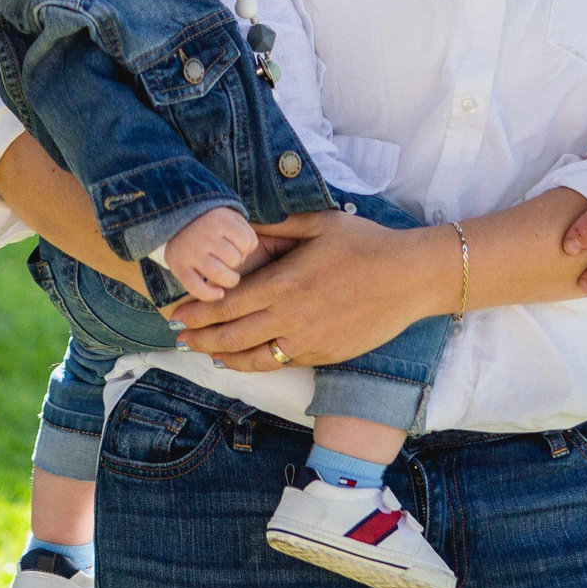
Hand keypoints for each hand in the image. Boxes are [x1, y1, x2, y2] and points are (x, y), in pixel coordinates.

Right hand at [160, 209, 259, 302]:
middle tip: (230, 260)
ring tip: (229, 277)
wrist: (175, 224)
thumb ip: (246, 232)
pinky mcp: (179, 268)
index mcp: (219, 220)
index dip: (247, 249)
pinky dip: (210, 295)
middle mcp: (205, 236)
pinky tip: (219, 293)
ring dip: (229, 280)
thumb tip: (249, 253)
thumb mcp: (230, 217)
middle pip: (234, 259)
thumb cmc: (212, 224)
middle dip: (237, 263)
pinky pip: (197, 288)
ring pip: (219, 275)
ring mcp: (191, 253)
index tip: (238, 247)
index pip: (247, 242)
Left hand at [169, 211, 443, 370]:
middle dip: (200, 337)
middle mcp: (290, 318)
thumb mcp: (319, 223)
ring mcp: (306, 341)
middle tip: (180, 336)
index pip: (227, 303)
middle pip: (231, 336)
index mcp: (284, 283)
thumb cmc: (365, 244)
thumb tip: (242, 225)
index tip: (177, 312)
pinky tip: (245, 359)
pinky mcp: (323, 355)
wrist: (409, 278)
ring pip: (252, 358)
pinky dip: (256, 363)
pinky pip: (281, 363)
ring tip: (206, 352)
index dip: (198, 310)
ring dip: (223, 356)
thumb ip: (277, 225)